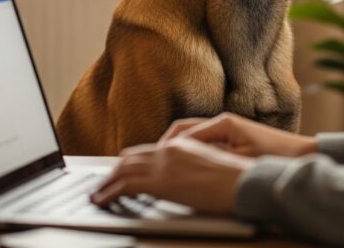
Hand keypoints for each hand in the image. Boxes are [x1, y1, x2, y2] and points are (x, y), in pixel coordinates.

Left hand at [90, 137, 253, 213]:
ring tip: (97, 193)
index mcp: (182, 144)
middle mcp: (169, 149)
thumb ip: (189, 168)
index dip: (130, 162)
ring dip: (107, 182)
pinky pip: (125, 185)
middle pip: (131, 158)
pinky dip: (109, 192)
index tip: (120, 172)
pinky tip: (103, 199)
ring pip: (123, 170)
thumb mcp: (210, 166)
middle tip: (102, 183)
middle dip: (114, 172)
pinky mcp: (161, 182)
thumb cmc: (236, 179)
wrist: (246, 182)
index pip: (147, 151)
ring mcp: (164, 164)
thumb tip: (178, 179)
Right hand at [160, 112, 317, 157]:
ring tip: (166, 165)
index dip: (165, 147)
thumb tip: (182, 154)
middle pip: (184, 129)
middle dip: (166, 145)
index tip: (154, 161)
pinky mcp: (232, 137)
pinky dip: (192, 151)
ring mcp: (227, 128)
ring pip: (192, 135)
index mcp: (222, 123)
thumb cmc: (273, 157)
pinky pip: (204, 142)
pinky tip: (189, 166)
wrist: (299, 156)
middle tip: (154, 163)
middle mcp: (223, 121)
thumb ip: (209, 156)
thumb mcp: (237, 160)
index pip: (182, 132)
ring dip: (178, 147)